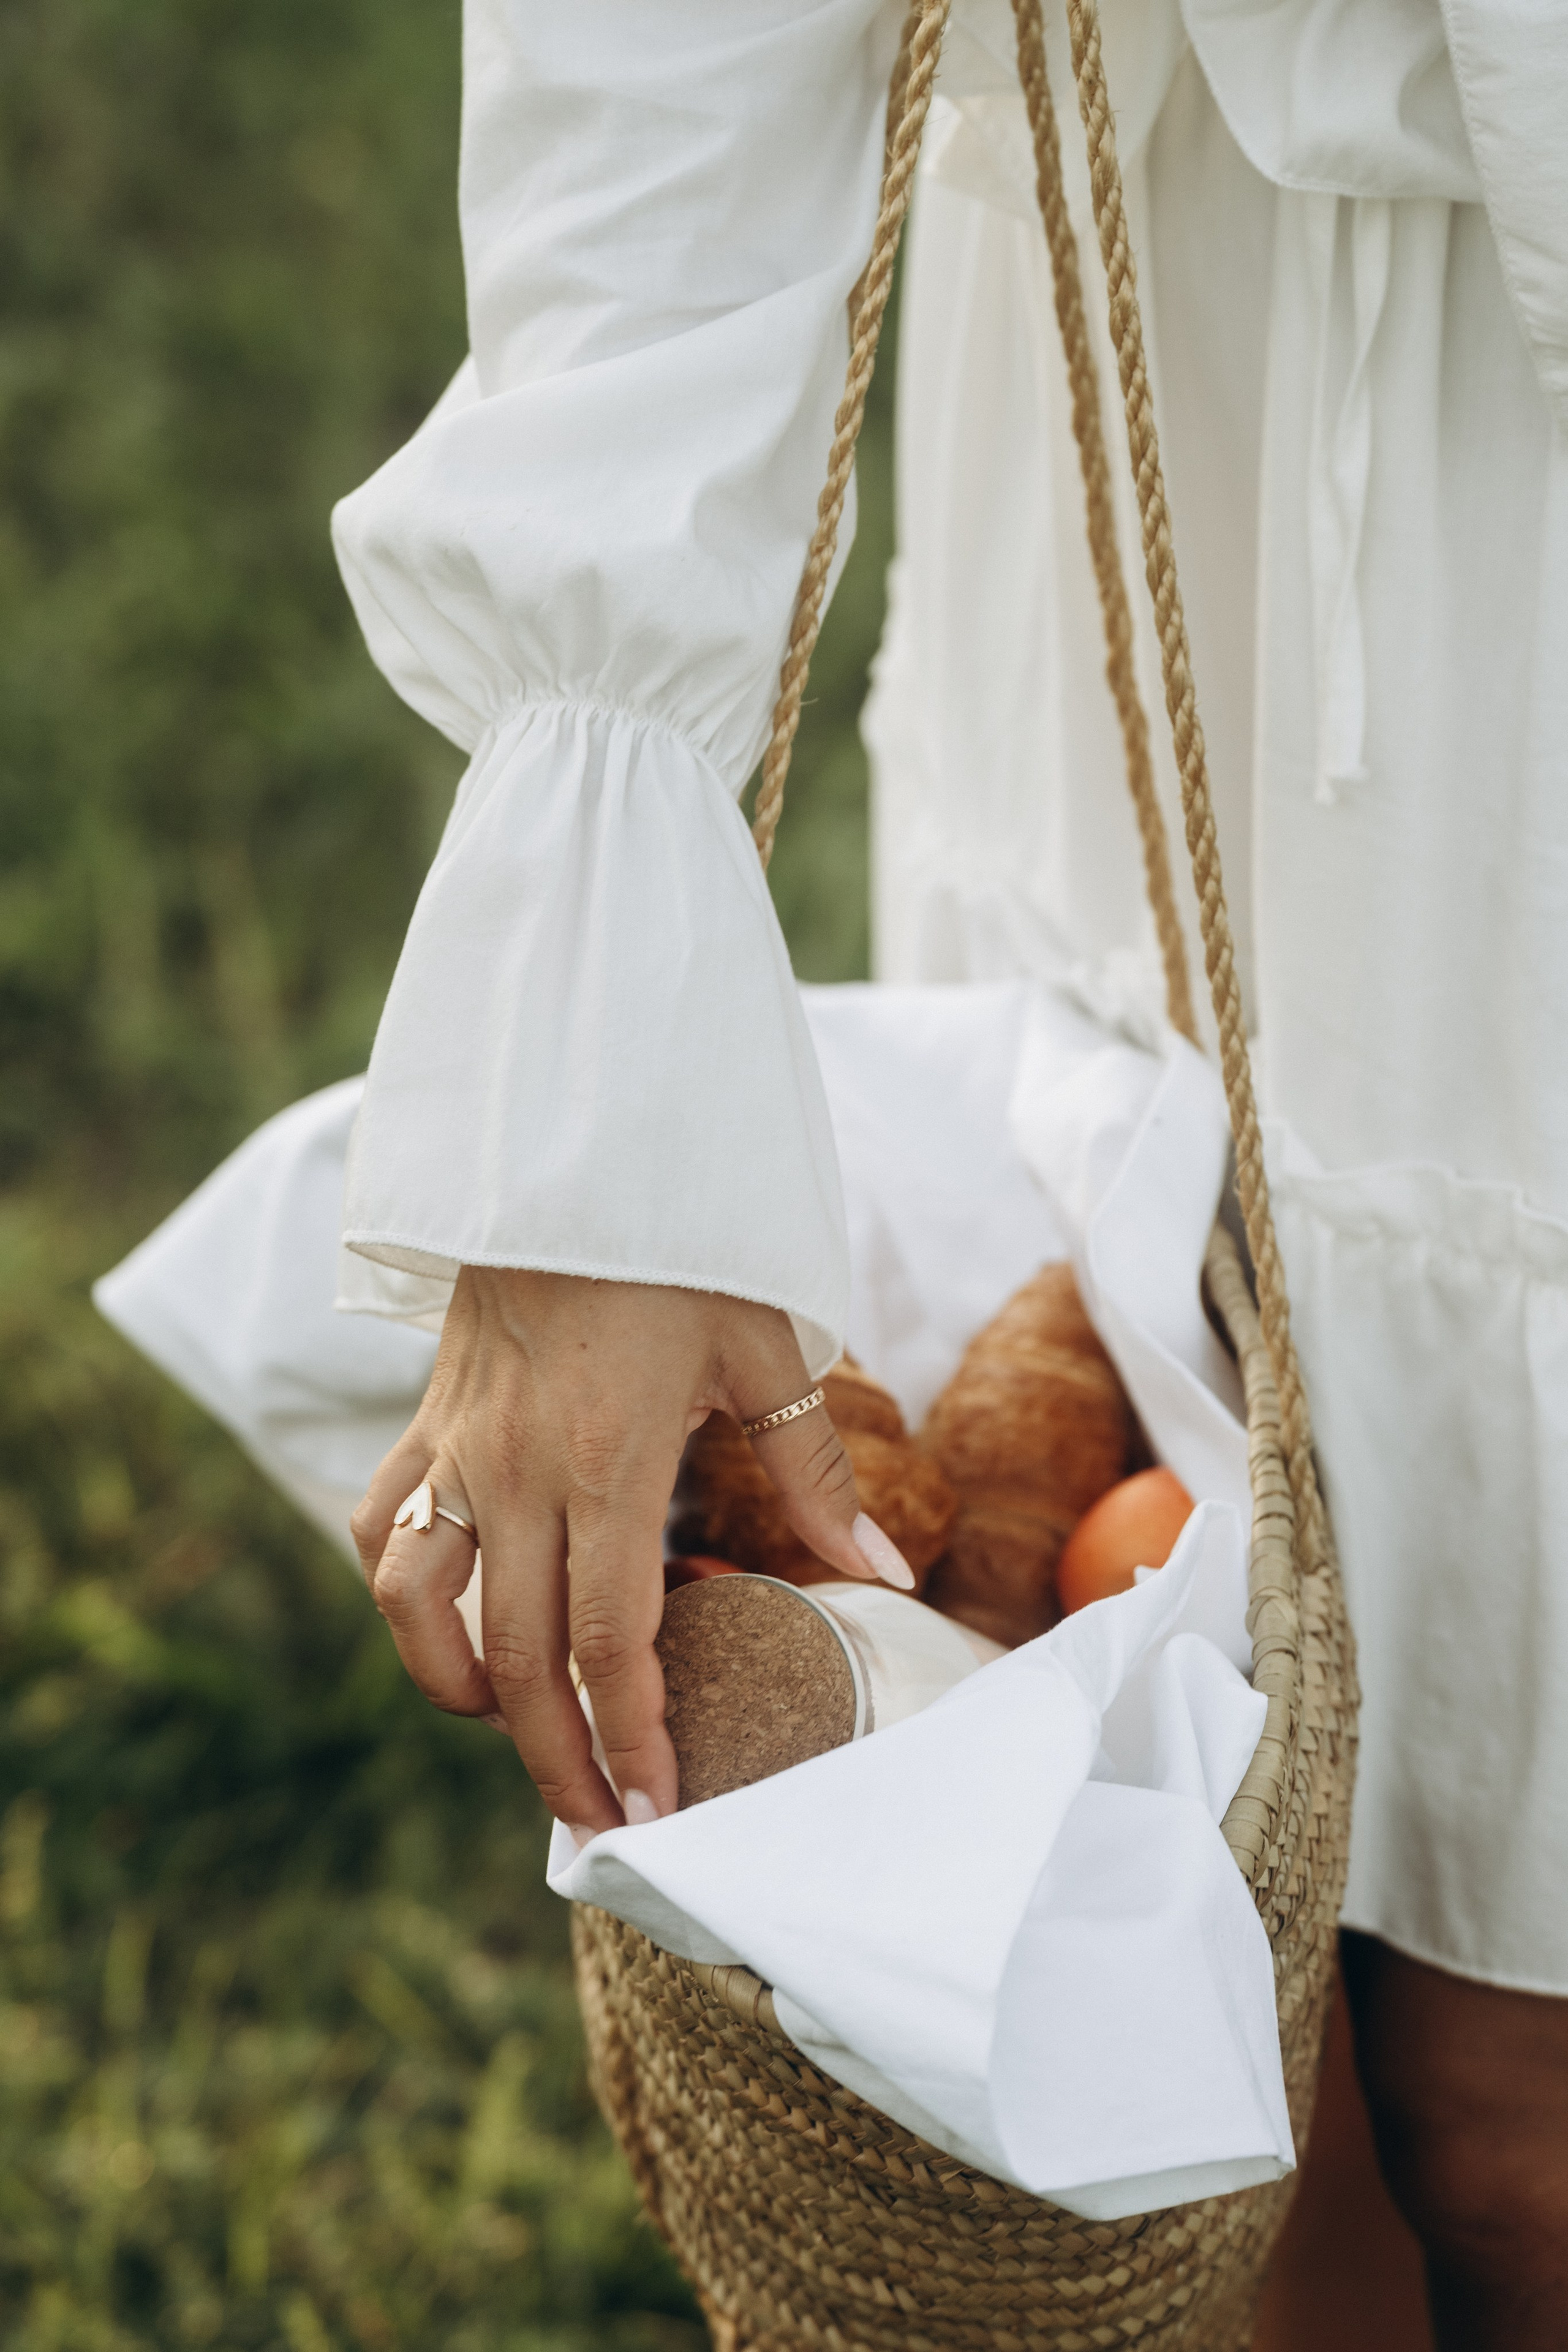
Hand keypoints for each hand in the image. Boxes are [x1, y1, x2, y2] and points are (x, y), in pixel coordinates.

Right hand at [350, 1269, 912, 1838]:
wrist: (574, 1162)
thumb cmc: (684, 1254)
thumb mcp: (767, 1352)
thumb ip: (817, 1474)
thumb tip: (884, 1573)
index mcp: (611, 1461)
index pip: (611, 1641)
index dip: (633, 1736)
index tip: (658, 1806)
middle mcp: (519, 1470)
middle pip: (522, 1659)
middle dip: (561, 1759)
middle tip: (602, 1820)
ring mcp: (458, 1451)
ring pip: (425, 1612)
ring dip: (463, 1693)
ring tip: (520, 1732)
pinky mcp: (425, 1425)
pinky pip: (382, 1532)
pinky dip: (403, 1598)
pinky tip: (450, 1629)